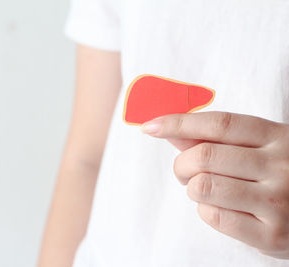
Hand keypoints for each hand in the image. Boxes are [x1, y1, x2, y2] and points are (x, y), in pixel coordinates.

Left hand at [142, 111, 288, 258]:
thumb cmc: (283, 173)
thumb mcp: (262, 148)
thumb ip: (218, 139)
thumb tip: (173, 132)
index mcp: (278, 137)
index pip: (219, 123)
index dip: (179, 122)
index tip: (150, 126)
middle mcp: (281, 166)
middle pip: (204, 156)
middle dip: (180, 164)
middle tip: (183, 171)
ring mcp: (278, 202)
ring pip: (203, 186)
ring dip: (191, 188)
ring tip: (201, 188)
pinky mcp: (272, 234)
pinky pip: (214, 216)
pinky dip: (205, 210)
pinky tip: (218, 207)